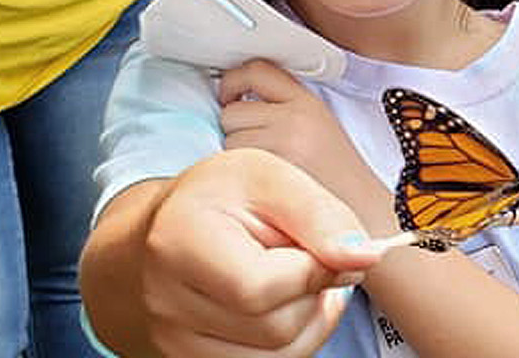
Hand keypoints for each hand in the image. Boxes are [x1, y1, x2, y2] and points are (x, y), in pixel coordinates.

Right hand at [139, 149, 382, 355]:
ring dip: (306, 320)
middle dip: (311, 294)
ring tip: (291, 281)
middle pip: (276, 328)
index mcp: (178, 241)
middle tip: (301, 259)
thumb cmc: (215, 202)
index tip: (319, 247)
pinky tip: (280, 307)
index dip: (311, 271)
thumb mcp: (268, 178)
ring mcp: (173, 342)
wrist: (153, 239)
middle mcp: (165, 301)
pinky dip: (290, 341)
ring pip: (279, 357)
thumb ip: (320, 215)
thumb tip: (365, 257)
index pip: (261, 287)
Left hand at [217, 59, 383, 219]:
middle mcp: (295, 118)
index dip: (233, 82)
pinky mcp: (271, 171)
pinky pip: (233, 164)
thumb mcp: (317, 125)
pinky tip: (261, 181)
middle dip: (235, 128)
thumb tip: (233, 98)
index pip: (256, 70)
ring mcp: (283, 145)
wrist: (360, 209)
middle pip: (232, 111)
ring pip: (227, 139)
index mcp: (308, 102)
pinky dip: (239, 173)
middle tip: (256, 145)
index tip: (230, 97)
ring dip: (235, 153)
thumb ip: (282, 106)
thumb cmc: (336, 174)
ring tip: (264, 166)